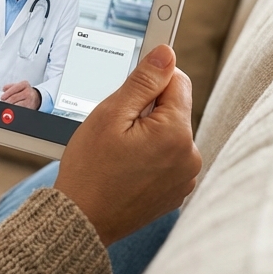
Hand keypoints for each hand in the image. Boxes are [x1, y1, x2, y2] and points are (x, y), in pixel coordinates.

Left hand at [0, 80, 40, 109]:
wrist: (36, 97)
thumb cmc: (25, 91)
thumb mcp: (19, 86)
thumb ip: (10, 86)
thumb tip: (4, 89)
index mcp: (24, 84)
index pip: (14, 88)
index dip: (6, 94)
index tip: (2, 97)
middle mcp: (28, 92)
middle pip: (14, 98)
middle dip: (7, 101)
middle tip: (4, 103)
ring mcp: (30, 100)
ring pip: (16, 104)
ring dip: (10, 106)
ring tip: (7, 106)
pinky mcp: (30, 107)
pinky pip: (19, 109)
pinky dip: (14, 109)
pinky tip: (12, 109)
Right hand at [53, 45, 200, 245]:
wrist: (82, 220)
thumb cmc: (90, 170)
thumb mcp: (110, 115)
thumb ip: (143, 81)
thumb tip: (166, 54)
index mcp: (176, 133)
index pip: (177, 81)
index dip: (150, 79)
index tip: (131, 85)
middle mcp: (190, 155)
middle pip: (173, 109)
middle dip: (146, 110)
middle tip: (115, 128)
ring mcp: (185, 177)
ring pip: (169, 134)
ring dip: (148, 134)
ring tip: (118, 152)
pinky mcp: (176, 191)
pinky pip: (167, 159)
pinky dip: (150, 157)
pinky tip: (125, 168)